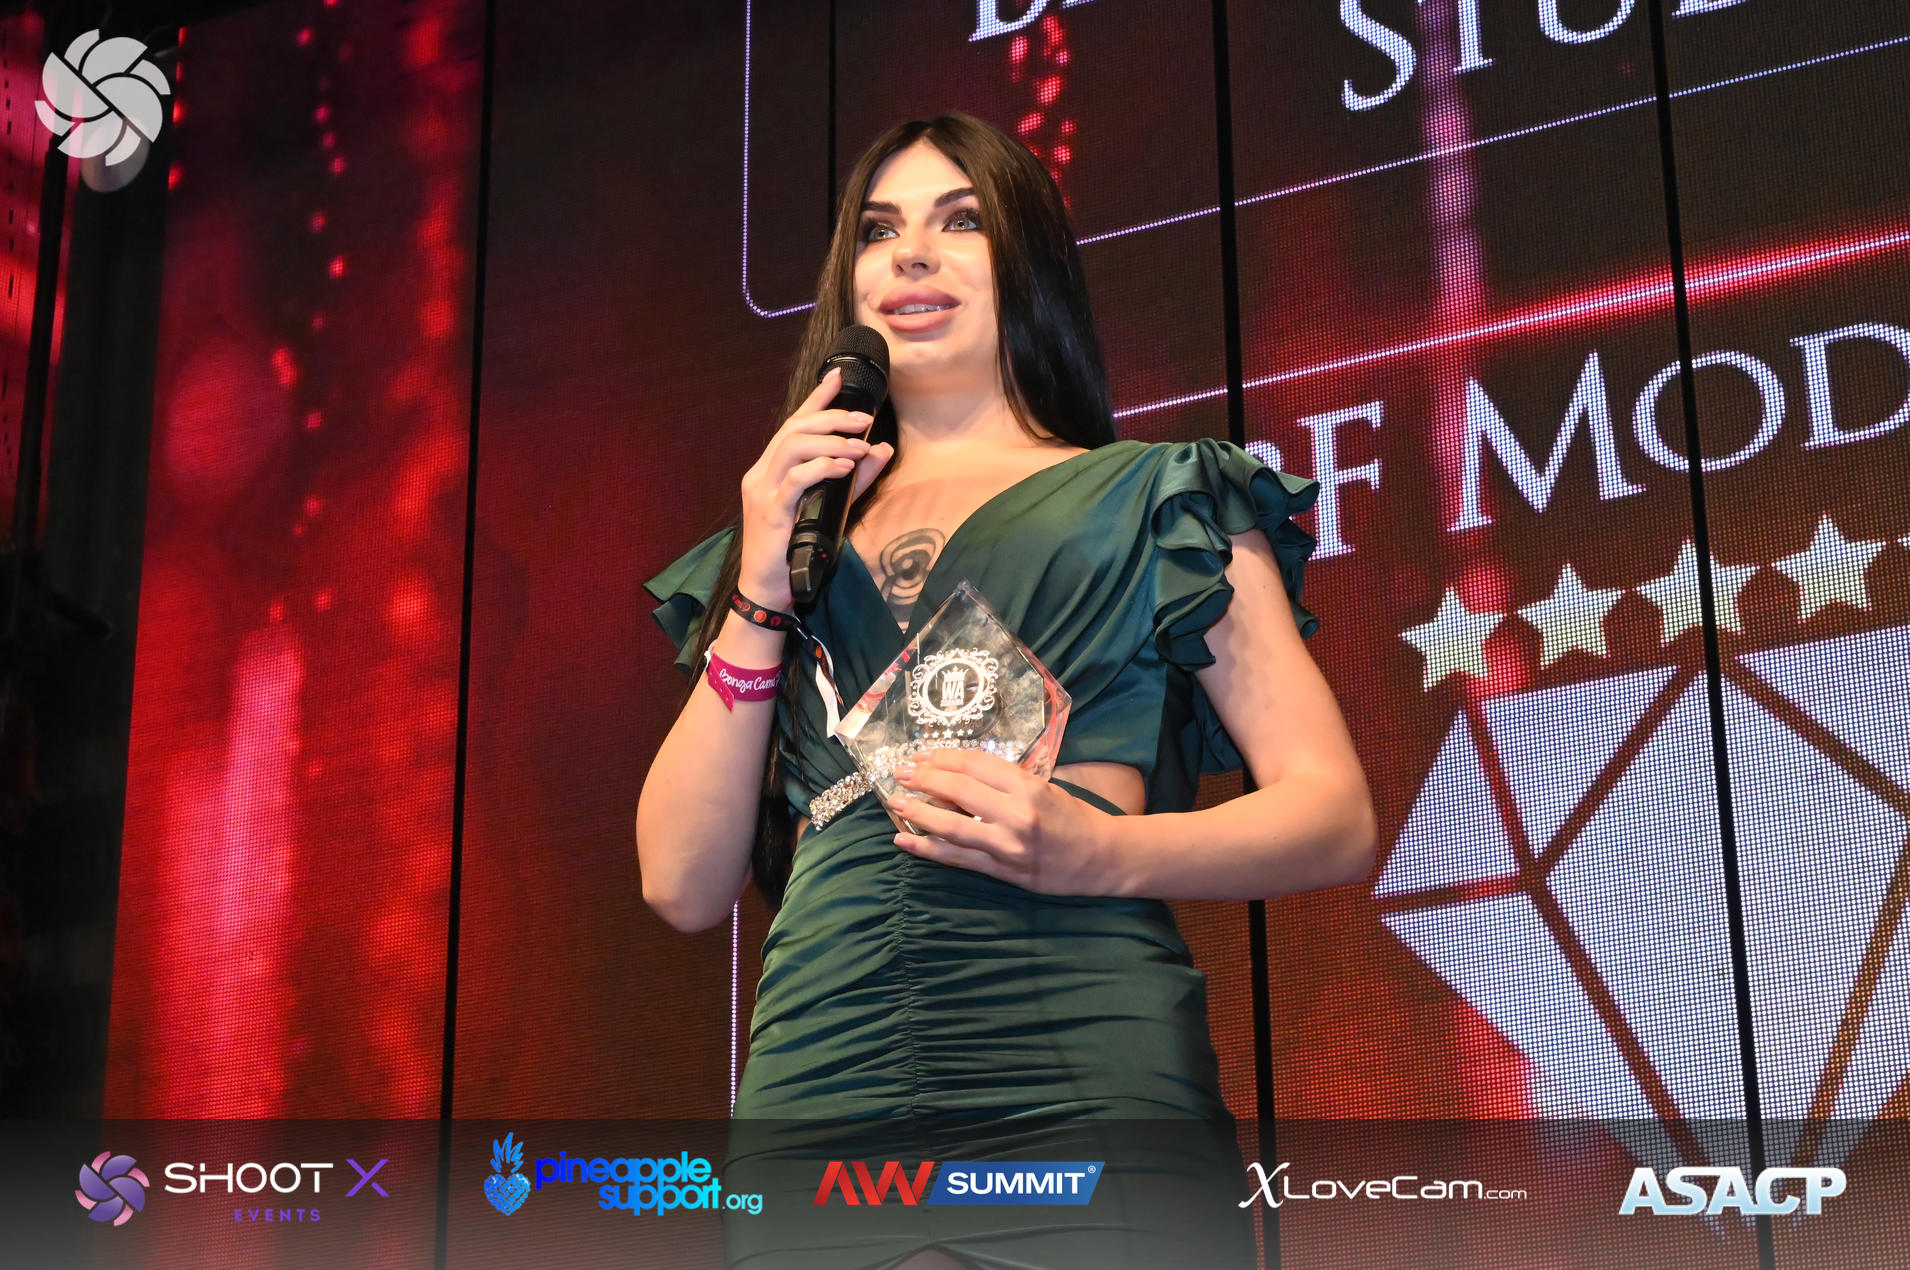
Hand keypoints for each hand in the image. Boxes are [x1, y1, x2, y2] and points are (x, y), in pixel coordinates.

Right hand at [737, 366, 894, 608]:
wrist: (768, 590)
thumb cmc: (795, 550)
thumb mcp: (832, 508)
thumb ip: (856, 480)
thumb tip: (882, 450)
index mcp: (772, 470)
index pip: (793, 424)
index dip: (816, 398)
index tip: (839, 376)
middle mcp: (762, 474)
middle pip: (794, 429)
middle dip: (831, 416)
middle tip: (865, 419)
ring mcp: (763, 492)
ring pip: (792, 447)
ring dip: (830, 441)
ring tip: (859, 445)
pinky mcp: (769, 513)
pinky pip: (795, 480)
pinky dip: (821, 468)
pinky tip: (843, 468)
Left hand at [883, 748, 1117, 894]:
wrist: (1104, 858)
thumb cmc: (1075, 817)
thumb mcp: (1046, 787)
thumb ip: (1006, 782)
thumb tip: (957, 774)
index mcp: (1029, 787)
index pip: (976, 764)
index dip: (944, 757)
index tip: (923, 755)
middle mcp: (1016, 814)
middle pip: (959, 790)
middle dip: (924, 779)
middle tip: (900, 772)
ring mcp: (1007, 846)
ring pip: (951, 826)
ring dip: (918, 811)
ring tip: (896, 800)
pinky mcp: (1002, 871)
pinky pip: (957, 858)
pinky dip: (927, 848)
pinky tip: (904, 839)